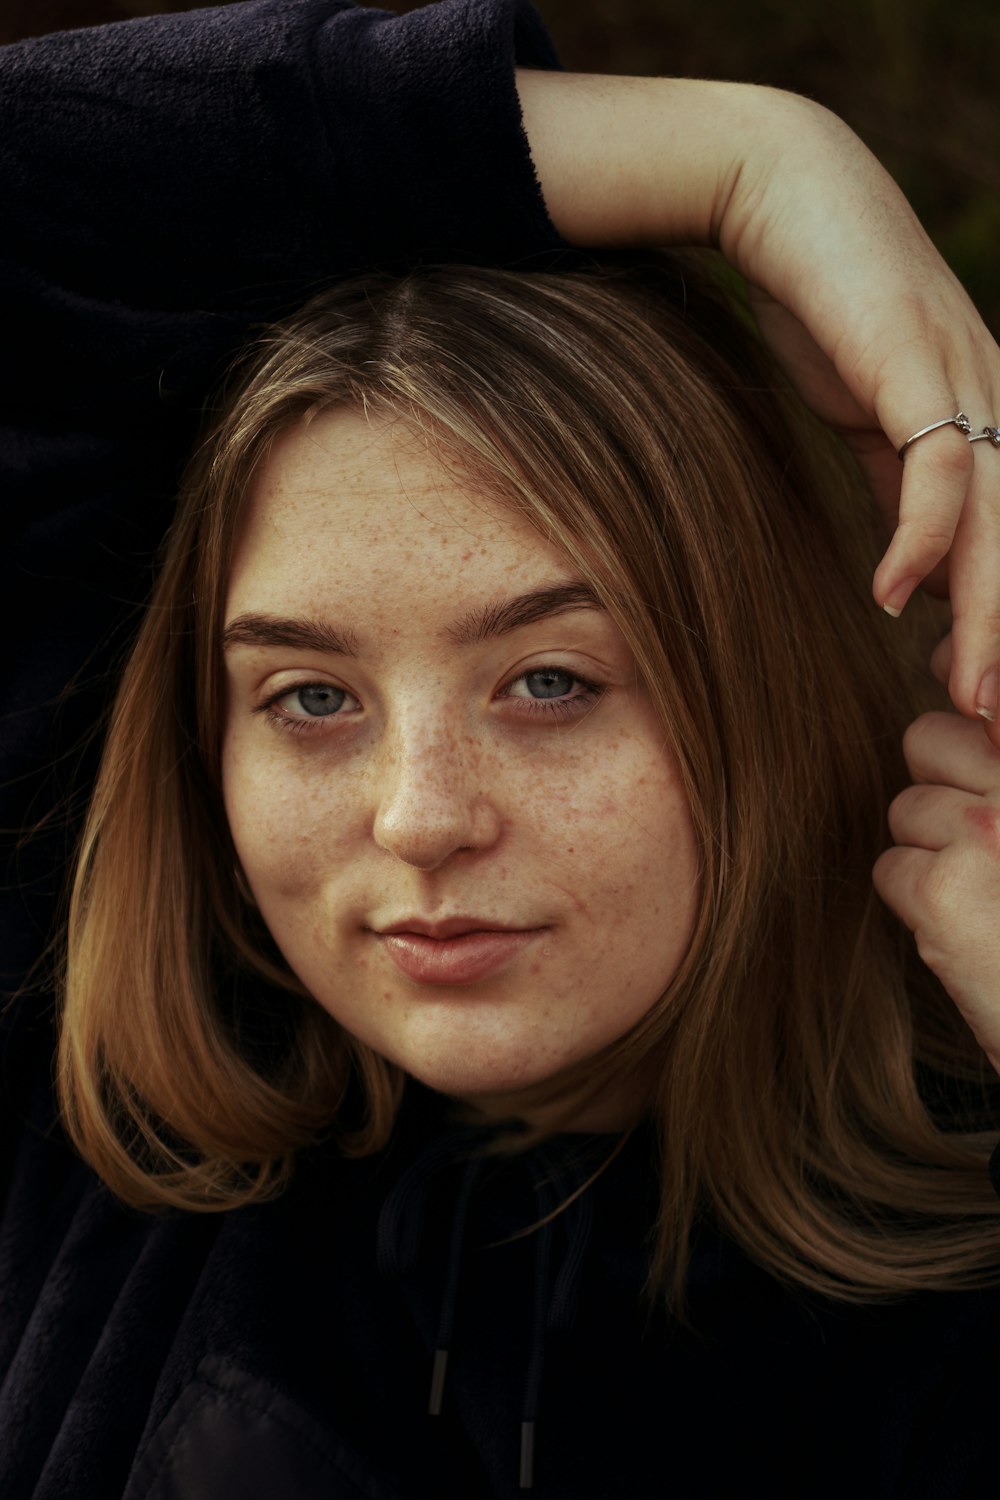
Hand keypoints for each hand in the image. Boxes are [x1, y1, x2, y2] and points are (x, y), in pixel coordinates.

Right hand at [517, 72, 999, 739]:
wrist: (785, 192)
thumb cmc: (820, 301)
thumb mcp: (865, 415)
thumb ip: (896, 485)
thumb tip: (909, 573)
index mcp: (984, 422)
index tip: (986, 702)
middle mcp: (993, 403)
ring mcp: (962, 379)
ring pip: (999, 519)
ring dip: (987, 615)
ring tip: (969, 694)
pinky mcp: (915, 362)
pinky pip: (935, 467)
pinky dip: (920, 539)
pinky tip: (889, 598)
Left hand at [873, 701, 999, 1076]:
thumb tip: (980, 699)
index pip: (985, 692)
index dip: (968, 714)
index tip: (977, 744)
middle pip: (925, 739)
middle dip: (942, 784)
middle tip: (986, 839)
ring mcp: (982, 831)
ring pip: (905, 809)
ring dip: (932, 848)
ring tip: (987, 889)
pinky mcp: (941, 890)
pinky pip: (890, 867)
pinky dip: (917, 900)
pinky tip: (966, 924)